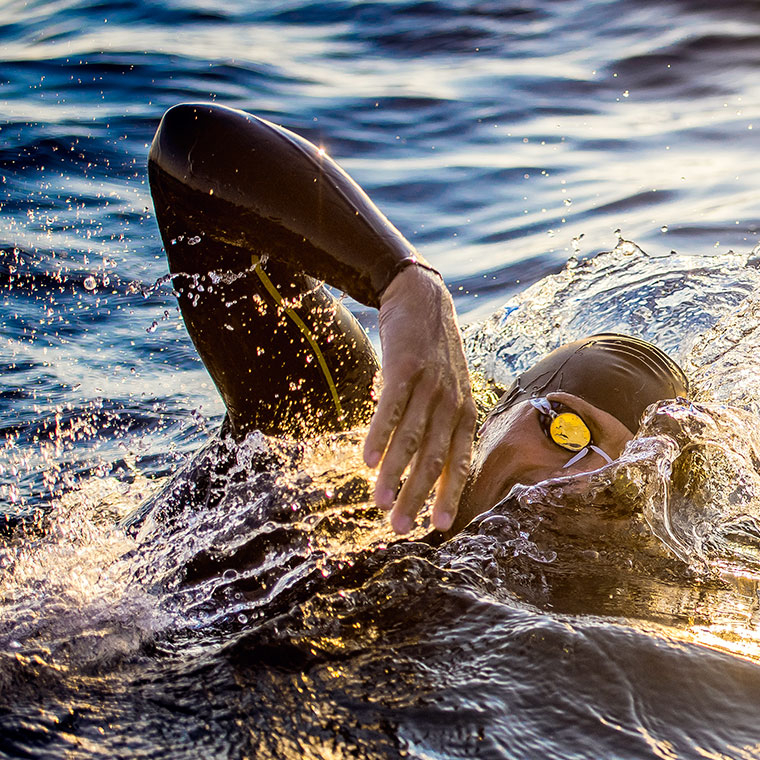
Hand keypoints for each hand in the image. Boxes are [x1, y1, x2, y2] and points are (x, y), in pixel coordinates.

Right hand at [363, 265, 476, 533]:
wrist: (423, 300)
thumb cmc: (435, 354)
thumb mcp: (450, 389)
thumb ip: (443, 425)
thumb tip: (427, 466)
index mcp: (465, 412)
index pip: (460, 462)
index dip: (450, 495)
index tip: (439, 527)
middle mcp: (452, 402)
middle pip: (433, 458)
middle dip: (417, 496)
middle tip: (399, 526)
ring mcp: (429, 385)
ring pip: (410, 439)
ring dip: (393, 474)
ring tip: (379, 502)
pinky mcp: (405, 368)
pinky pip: (391, 409)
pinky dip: (379, 436)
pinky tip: (366, 460)